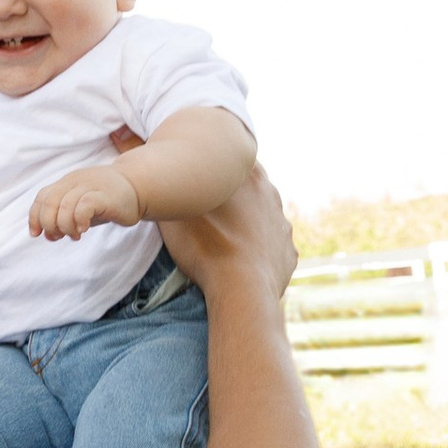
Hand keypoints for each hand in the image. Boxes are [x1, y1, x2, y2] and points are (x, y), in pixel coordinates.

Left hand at [28, 149, 146, 241]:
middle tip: (59, 236)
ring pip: (64, 206)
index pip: (42, 197)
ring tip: (75, 235)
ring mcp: (89, 186)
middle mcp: (75, 182)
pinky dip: (79, 220)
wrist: (138, 187)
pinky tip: (84, 229)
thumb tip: (49, 235)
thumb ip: (64, 218)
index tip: (37, 234)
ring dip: (65, 226)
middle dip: (49, 224)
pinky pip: (84, 206)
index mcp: (66, 183)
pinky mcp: (104, 196)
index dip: (35, 217)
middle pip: (49, 202)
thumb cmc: (107, 200)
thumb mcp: (81, 208)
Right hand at [159, 157, 299, 306]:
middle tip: (207, 211)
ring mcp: (282, 226)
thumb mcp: (175, 211)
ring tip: (222, 241)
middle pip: (247, 187)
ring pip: (261, 217)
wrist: (242, 291)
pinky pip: (270, 247)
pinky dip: (256, 251)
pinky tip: (240, 261)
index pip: (231, 157)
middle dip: (231, 195)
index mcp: (249, 175)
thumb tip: (160, 175)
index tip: (200, 176)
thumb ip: (171, 187)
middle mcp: (271, 195)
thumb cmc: (206, 245)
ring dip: (245, 224)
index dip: (215, 165)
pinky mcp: (287, 254)